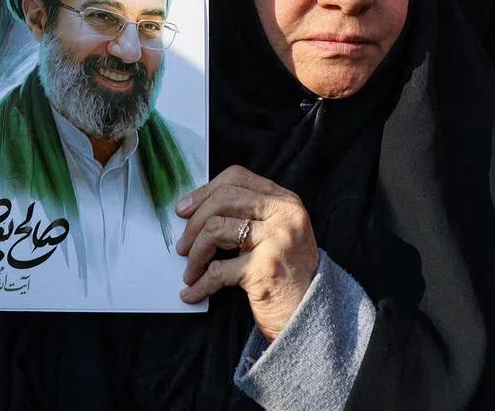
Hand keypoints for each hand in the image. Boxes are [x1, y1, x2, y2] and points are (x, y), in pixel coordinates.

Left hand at [175, 166, 319, 341]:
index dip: (205, 190)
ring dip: (194, 255)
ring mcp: (276, 240)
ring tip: (190, 271)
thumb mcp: (276, 233)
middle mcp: (284, 215)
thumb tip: (196, 207)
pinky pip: (218, 270)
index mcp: (286, 201)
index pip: (238, 177)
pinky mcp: (264, 269)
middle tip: (181, 245)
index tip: (184, 208)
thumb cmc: (287, 274)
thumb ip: (249, 214)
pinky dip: (200, 283)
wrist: (312, 317)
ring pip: (216, 230)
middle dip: (194, 223)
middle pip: (223, 200)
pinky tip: (192, 292)